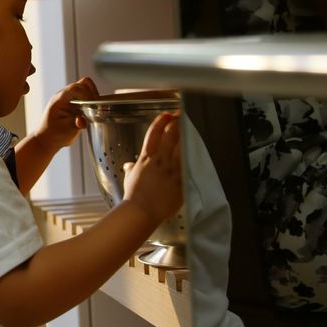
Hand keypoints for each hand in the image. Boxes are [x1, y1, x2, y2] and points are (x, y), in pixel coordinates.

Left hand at [33, 77, 98, 150]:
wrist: (48, 138)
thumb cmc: (55, 134)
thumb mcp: (66, 131)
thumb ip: (76, 125)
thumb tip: (82, 121)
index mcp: (59, 100)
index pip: (75, 88)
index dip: (87, 95)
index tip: (92, 106)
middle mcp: (63, 95)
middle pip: (83, 84)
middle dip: (92, 94)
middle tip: (95, 107)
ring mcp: (68, 96)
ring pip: (85, 86)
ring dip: (92, 96)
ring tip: (93, 108)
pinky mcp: (73, 100)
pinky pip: (85, 93)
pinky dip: (91, 99)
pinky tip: (90, 110)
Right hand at [121, 112, 183, 227]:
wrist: (142, 211)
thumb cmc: (134, 197)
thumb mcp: (129, 178)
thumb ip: (131, 169)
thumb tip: (129, 166)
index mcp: (146, 158)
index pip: (154, 133)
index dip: (161, 121)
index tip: (167, 115)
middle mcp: (160, 160)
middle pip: (171, 134)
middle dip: (177, 123)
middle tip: (182, 117)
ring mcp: (172, 169)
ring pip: (182, 146)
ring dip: (187, 135)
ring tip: (190, 129)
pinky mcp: (181, 180)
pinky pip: (190, 164)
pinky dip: (193, 155)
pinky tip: (198, 149)